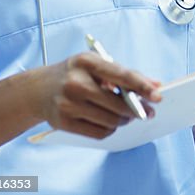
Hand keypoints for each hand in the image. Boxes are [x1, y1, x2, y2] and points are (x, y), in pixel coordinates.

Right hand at [30, 52, 161, 138]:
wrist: (36, 90)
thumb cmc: (74, 74)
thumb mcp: (96, 65)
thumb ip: (126, 74)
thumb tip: (156, 85)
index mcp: (87, 62)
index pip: (122, 76)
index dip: (142, 87)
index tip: (158, 96)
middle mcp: (76, 83)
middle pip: (118, 104)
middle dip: (137, 110)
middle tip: (146, 111)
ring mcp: (67, 104)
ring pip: (111, 121)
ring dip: (124, 120)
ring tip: (125, 115)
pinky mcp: (63, 123)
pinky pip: (99, 132)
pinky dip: (110, 129)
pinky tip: (109, 121)